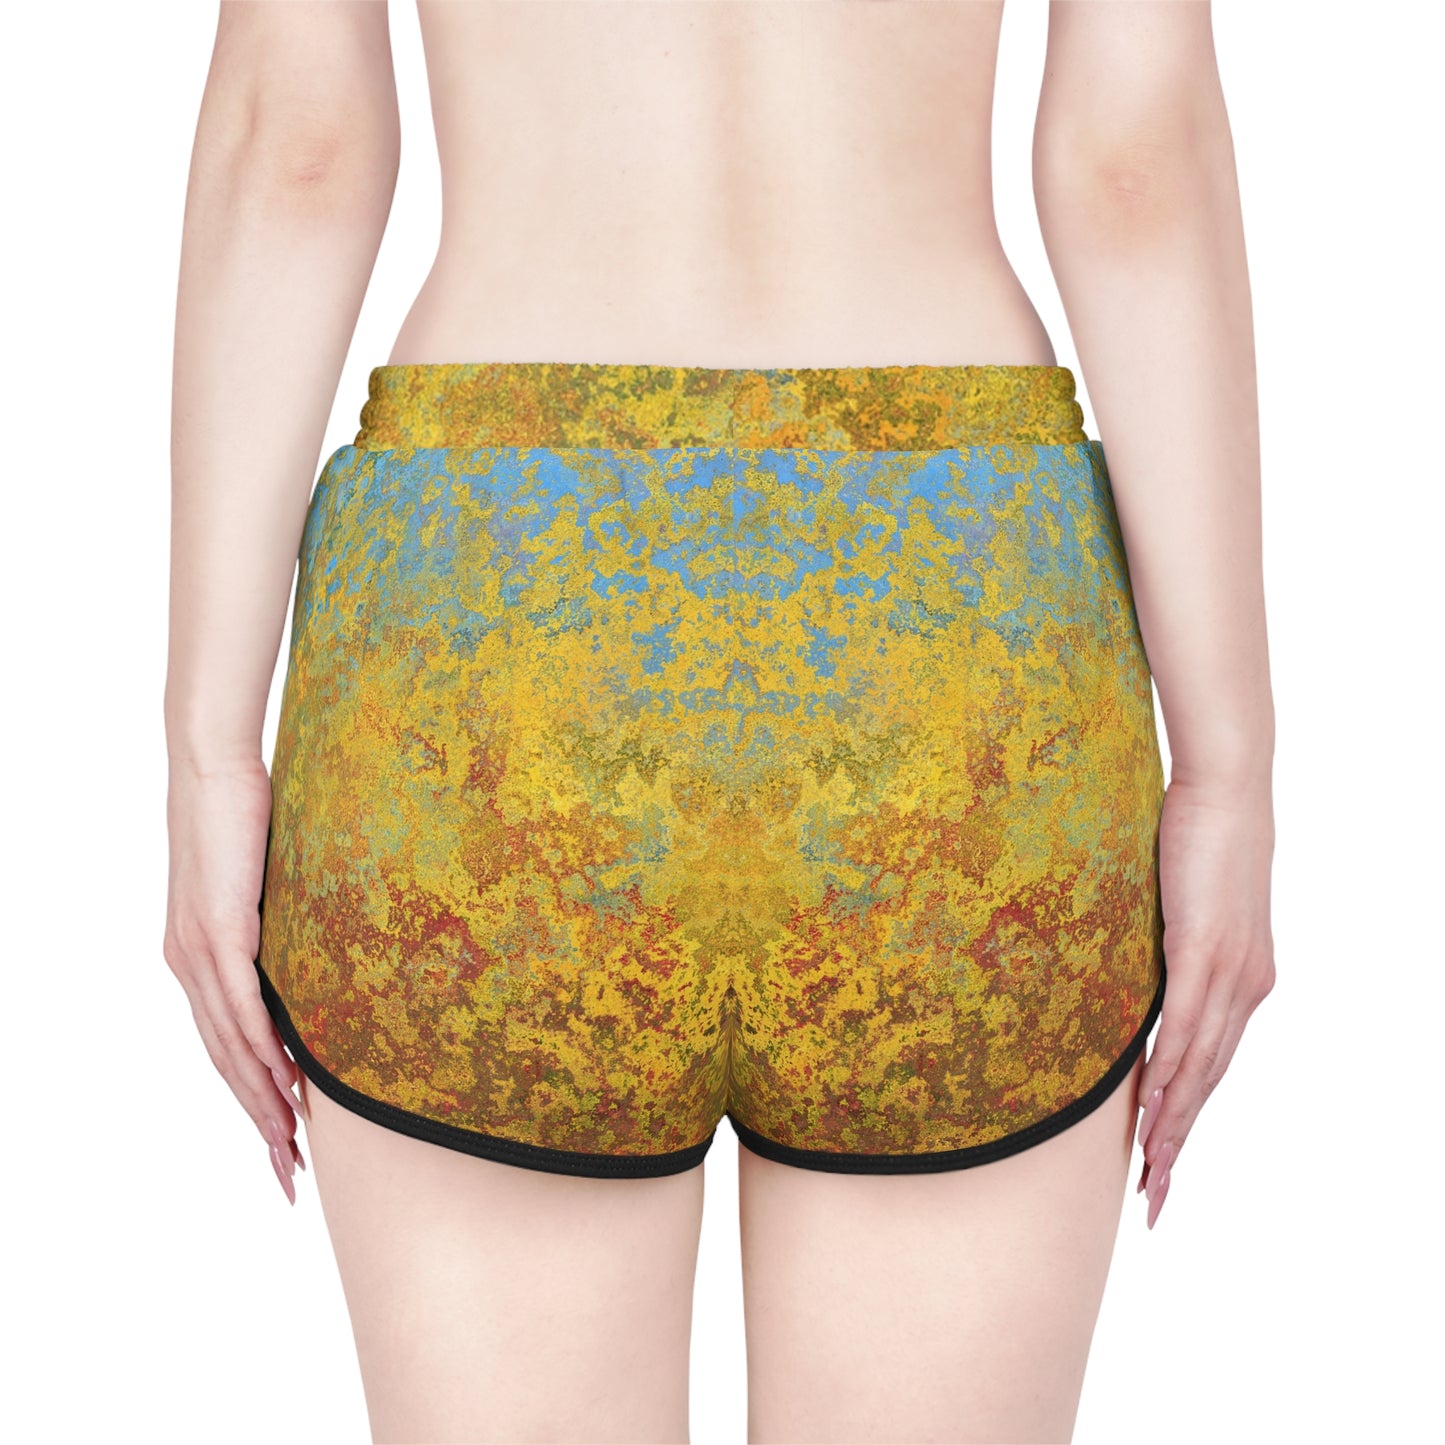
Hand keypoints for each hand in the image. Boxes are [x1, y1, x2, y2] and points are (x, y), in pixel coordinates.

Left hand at [163, 756, 305, 1201]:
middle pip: (224, 1064)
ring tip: (292, 1143)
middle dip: (257, 1123)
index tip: (279, 1143)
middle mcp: (188, 966)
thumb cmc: (240, 817)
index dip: (249, 1100)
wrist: (211, 769)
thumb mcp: (261, 886)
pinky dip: (261, 1052)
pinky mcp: (219, 933)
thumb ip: (273, 929)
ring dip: (262, 1101)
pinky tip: (285, 1082)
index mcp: (194, 959)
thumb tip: (314, 956)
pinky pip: (241, 1008)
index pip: (222, 1047)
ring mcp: (199, 953)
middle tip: (287, 1173)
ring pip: (231, 1047)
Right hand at [1135, 777, 1274, 1227]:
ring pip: (1200, 1064)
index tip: (1164, 1164)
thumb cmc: (1203, 836)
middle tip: (1155, 1195)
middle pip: (1210, 1081)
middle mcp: (1247, 986)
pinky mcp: (1206, 949)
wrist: (1227, 789)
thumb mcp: (1187, 906)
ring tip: (1150, 1167)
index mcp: (1245, 980)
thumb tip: (1138, 974)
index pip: (1214, 1065)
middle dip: (1181, 1143)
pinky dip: (1169, 1068)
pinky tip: (1153, 1102)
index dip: (1188, 1118)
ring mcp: (1230, 972)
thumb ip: (1173, 949)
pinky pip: (1186, 1023)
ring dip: (1173, 1121)